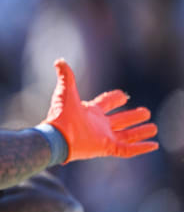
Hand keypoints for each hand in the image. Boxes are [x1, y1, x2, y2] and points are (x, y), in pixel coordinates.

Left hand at [42, 59, 157, 161]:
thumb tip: (59, 61)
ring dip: (140, 132)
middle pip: (120, 120)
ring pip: (126, 135)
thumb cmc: (61, 113)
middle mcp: (98, 125)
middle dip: (132, 116)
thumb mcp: (65, 91)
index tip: (123, 96)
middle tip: (146, 112)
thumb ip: (66, 76)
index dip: (115, 99)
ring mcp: (103, 137)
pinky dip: (141, 148)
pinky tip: (153, 144)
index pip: (106, 104)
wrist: (57, 136)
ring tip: (154, 127)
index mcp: (90, 111)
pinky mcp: (106, 148)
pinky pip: (127, 150)